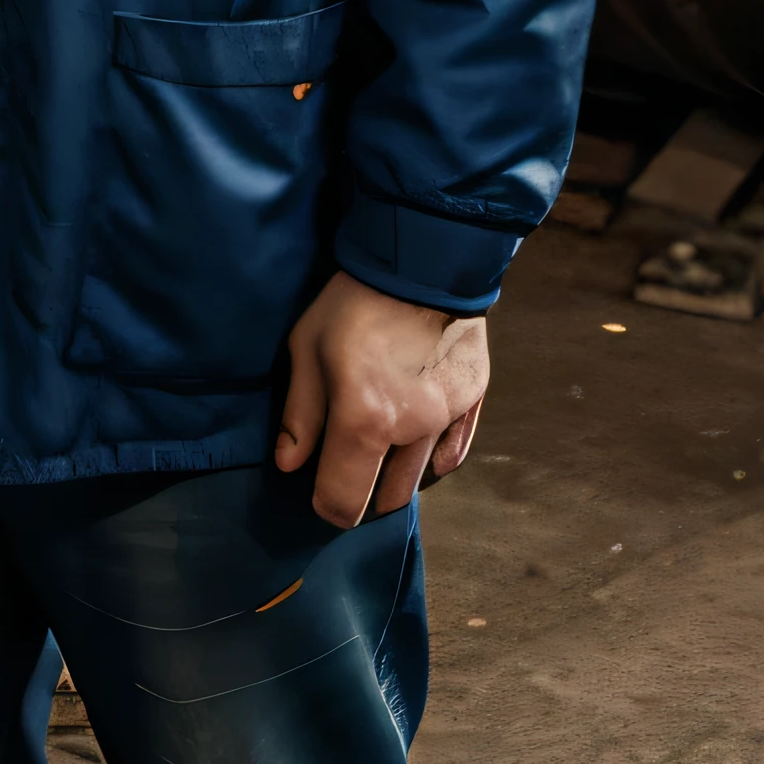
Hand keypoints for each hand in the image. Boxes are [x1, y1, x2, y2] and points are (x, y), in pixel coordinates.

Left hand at [275, 271, 489, 527]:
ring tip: (379, 446)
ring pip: (421, 477)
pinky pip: (455, 451)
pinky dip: (435, 457)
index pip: (343, 501)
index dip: (326, 505)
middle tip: (348, 466)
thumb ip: (300, 414)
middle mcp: (411, 430)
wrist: (421, 258)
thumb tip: (290, 465)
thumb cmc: (353, 304)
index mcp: (363, 421)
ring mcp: (447, 417)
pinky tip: (418, 444)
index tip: (318, 492)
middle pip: (388, 498)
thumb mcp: (307, 349)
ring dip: (396, 474)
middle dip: (364, 492)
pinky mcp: (473, 400)